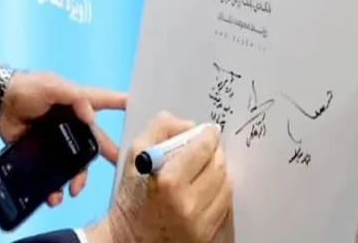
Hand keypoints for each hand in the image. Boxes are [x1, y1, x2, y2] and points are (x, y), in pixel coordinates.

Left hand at [0, 62, 126, 205]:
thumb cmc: (26, 88)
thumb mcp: (52, 86)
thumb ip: (74, 97)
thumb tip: (90, 117)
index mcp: (75, 102)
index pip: (103, 101)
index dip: (121, 103)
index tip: (140, 107)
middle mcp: (70, 121)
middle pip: (93, 140)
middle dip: (106, 153)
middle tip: (119, 166)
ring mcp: (56, 138)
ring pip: (75, 161)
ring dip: (78, 177)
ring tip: (74, 189)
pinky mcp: (41, 152)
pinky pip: (53, 171)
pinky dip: (55, 185)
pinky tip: (55, 194)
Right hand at [86, 113, 230, 242]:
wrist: (131, 237)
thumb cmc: (132, 194)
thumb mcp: (135, 155)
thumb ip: (160, 130)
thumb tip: (189, 125)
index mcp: (168, 181)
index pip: (202, 149)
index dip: (208, 135)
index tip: (209, 130)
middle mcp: (188, 203)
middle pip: (218, 166)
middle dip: (216, 151)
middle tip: (209, 146)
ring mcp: (200, 222)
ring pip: (226, 185)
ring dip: (220, 170)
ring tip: (209, 164)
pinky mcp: (206, 234)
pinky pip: (224, 205)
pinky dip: (220, 190)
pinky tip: (209, 185)